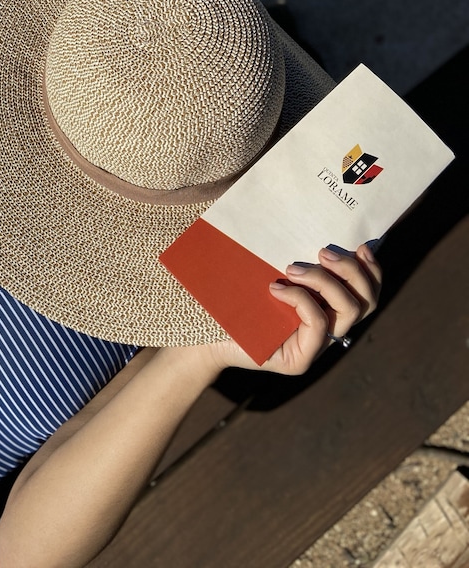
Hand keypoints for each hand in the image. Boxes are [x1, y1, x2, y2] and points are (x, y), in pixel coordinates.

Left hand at [206, 242, 381, 376]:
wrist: (207, 331)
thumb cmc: (236, 293)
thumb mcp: (269, 268)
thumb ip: (293, 255)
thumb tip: (308, 218)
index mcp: (329, 306)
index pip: (368, 292)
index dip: (372, 270)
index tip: (360, 246)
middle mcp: (329, 328)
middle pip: (367, 301)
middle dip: (351, 271)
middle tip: (321, 253)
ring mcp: (316, 347)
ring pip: (349, 311)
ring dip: (325, 282)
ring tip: (292, 269)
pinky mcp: (299, 361)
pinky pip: (318, 324)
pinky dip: (301, 300)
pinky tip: (275, 288)